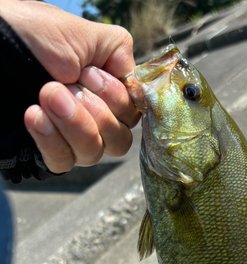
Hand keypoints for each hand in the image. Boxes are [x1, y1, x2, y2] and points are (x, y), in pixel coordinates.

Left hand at [0, 0, 140, 172]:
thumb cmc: (27, 34)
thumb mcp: (79, 33)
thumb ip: (117, 52)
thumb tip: (134, 79)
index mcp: (104, 90)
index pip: (133, 114)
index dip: (117, 100)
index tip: (89, 75)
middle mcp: (93, 117)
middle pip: (119, 141)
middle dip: (97, 114)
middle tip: (63, 85)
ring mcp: (70, 137)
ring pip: (94, 153)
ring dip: (74, 125)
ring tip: (47, 94)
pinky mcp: (46, 151)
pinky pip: (63, 162)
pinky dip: (52, 141)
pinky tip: (34, 116)